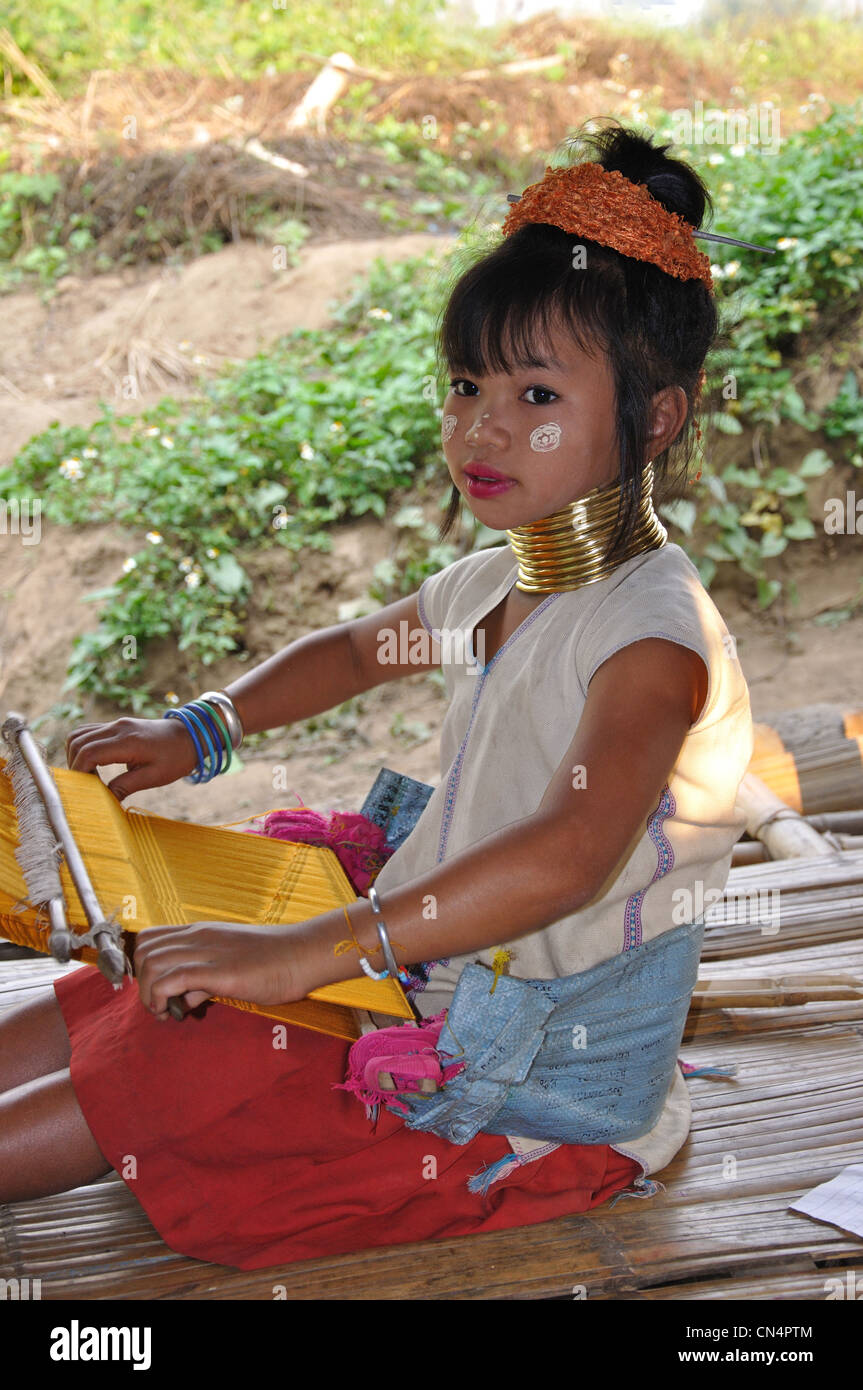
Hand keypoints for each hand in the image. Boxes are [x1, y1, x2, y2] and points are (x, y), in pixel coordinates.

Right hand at [65, 716, 198, 800]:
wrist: (191, 735)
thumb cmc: (176, 757)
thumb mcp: (154, 777)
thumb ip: (125, 786)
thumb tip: (103, 800)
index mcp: (127, 741)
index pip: (88, 753)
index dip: (79, 772)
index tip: (82, 789)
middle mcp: (117, 728)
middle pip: (77, 742)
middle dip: (74, 765)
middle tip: (84, 785)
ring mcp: (116, 724)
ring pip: (79, 734)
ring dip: (75, 754)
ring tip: (87, 776)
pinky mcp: (117, 725)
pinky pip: (89, 731)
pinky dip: (83, 747)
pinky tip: (93, 764)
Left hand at [133, 920, 302, 1019]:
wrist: (302, 955)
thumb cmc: (274, 962)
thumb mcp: (231, 966)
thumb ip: (203, 981)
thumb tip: (184, 999)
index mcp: (201, 932)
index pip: (151, 937)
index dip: (141, 965)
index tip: (153, 989)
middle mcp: (198, 936)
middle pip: (143, 949)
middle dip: (141, 982)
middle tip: (158, 1004)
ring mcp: (207, 950)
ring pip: (152, 963)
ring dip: (148, 994)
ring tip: (163, 1012)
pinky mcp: (217, 970)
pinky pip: (172, 978)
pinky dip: (161, 998)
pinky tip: (173, 1013)